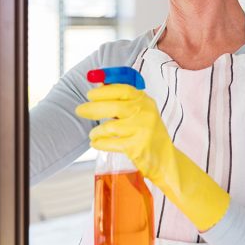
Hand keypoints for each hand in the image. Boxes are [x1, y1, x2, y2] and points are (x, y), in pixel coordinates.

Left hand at [76, 83, 230, 231]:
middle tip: (80, 110)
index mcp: (145, 101)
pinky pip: (111, 143)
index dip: (103, 90)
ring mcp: (142, 130)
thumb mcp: (139, 111)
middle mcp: (145, 113)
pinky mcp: (137, 147)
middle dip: (92, 108)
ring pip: (110, 127)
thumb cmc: (147, 132)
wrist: (165, 159)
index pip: (122, 90)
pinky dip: (100, 143)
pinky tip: (96, 143)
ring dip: (96, 131)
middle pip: (114, 107)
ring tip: (93, 134)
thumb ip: (121, 99)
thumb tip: (97, 85)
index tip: (90, 94)